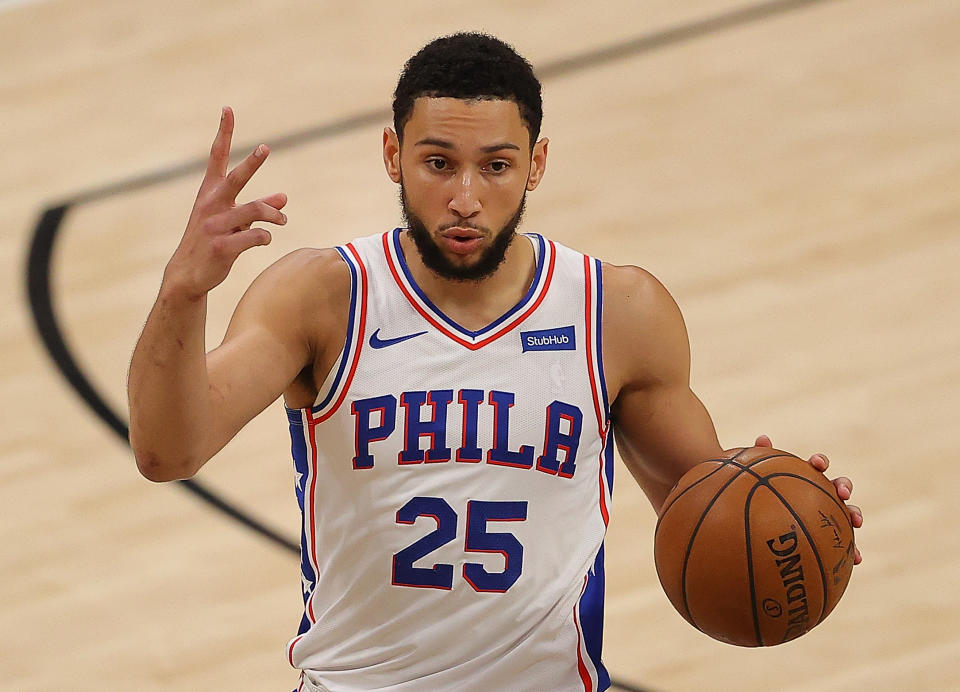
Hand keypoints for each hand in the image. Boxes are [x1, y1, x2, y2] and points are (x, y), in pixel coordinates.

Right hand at [163, 106, 287, 299]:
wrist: (189, 274)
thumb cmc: (213, 241)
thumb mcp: (233, 220)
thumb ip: (258, 207)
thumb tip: (284, 198)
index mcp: (210, 192)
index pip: (217, 156)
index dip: (224, 132)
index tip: (228, 109)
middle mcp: (212, 204)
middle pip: (236, 178)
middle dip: (252, 163)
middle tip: (266, 148)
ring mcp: (216, 225)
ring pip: (254, 211)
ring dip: (273, 214)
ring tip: (283, 220)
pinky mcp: (222, 247)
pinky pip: (254, 237)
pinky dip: (265, 237)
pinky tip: (265, 240)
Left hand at [754, 434, 861, 563]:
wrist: (762, 512)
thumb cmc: (760, 492)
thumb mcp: (756, 477)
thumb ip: (760, 458)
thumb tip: (763, 437)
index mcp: (806, 476)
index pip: (816, 465)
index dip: (819, 462)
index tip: (816, 464)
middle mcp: (821, 493)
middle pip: (838, 485)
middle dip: (844, 486)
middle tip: (842, 493)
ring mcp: (828, 513)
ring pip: (847, 512)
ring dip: (855, 514)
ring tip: (857, 522)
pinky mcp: (830, 535)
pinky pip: (844, 542)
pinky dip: (852, 549)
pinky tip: (857, 559)